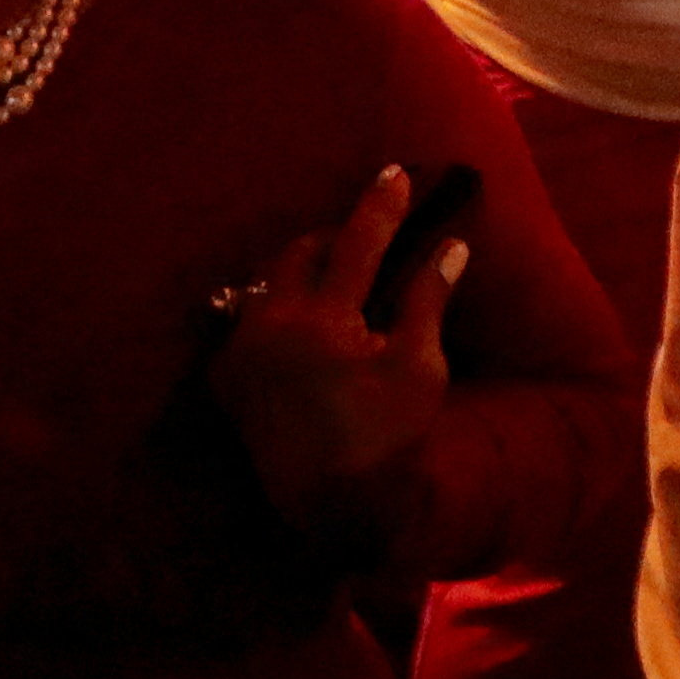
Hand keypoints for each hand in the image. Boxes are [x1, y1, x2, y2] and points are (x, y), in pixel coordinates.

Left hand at [208, 163, 463, 534]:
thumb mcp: (420, 368)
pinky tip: (302, 324)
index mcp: (324, 322)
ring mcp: (242, 352)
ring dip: (301, 272)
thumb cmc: (386, 438)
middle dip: (335, 239)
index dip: (379, 204)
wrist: (333, 506)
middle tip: (368, 240)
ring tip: (335, 279)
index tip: (395, 172)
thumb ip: (428, 300)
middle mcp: (271, 327)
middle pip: (300, 253)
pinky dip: (276, 311)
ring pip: (268, 283)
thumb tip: (452, 246)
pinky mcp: (227, 377)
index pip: (357, 243)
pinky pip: (248, 321)